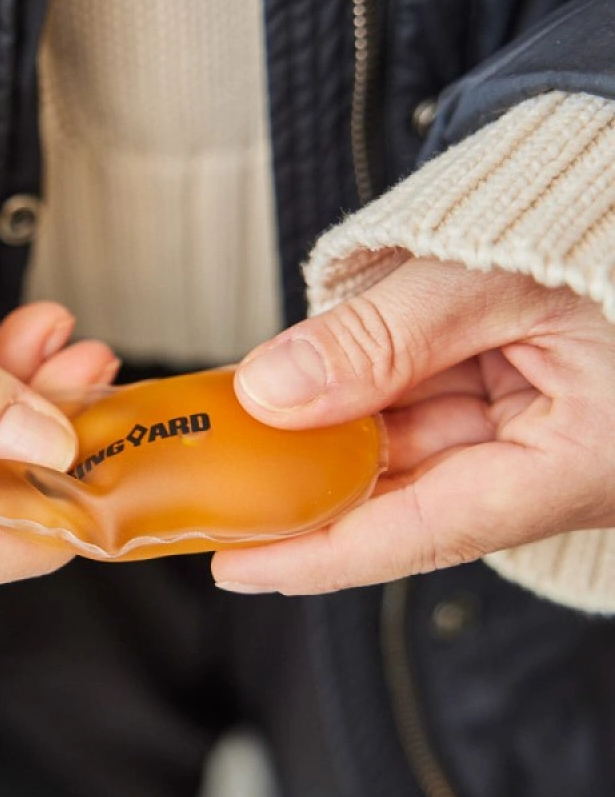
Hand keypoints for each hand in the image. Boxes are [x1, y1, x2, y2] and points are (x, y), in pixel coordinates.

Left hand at [213, 258, 614, 593]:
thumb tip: (269, 392)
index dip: (317, 557)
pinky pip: (427, 409)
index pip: (420, 535)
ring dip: (328, 429)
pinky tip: (309, 380)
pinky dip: (366, 392)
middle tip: (220, 473)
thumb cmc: (609, 232)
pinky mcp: (520, 399)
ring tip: (247, 418)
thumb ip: (379, 339)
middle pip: (403, 495)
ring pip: (407, 448)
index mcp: (572, 467)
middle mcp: (551, 468)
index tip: (235, 564)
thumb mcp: (490, 276)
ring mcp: (535, 433)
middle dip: (305, 481)